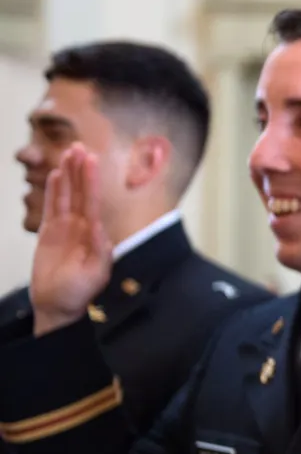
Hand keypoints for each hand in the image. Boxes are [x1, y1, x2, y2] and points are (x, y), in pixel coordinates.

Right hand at [30, 145, 112, 335]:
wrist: (59, 306)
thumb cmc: (80, 293)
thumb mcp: (96, 273)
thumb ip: (99, 250)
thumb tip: (99, 227)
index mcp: (96, 234)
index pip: (94, 200)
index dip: (92, 179)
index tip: (91, 159)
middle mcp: (81, 227)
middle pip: (81, 192)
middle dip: (80, 170)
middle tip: (79, 146)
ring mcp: (65, 228)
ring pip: (66, 196)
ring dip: (67, 175)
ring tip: (68, 154)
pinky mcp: (49, 234)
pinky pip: (52, 208)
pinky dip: (54, 192)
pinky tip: (56, 176)